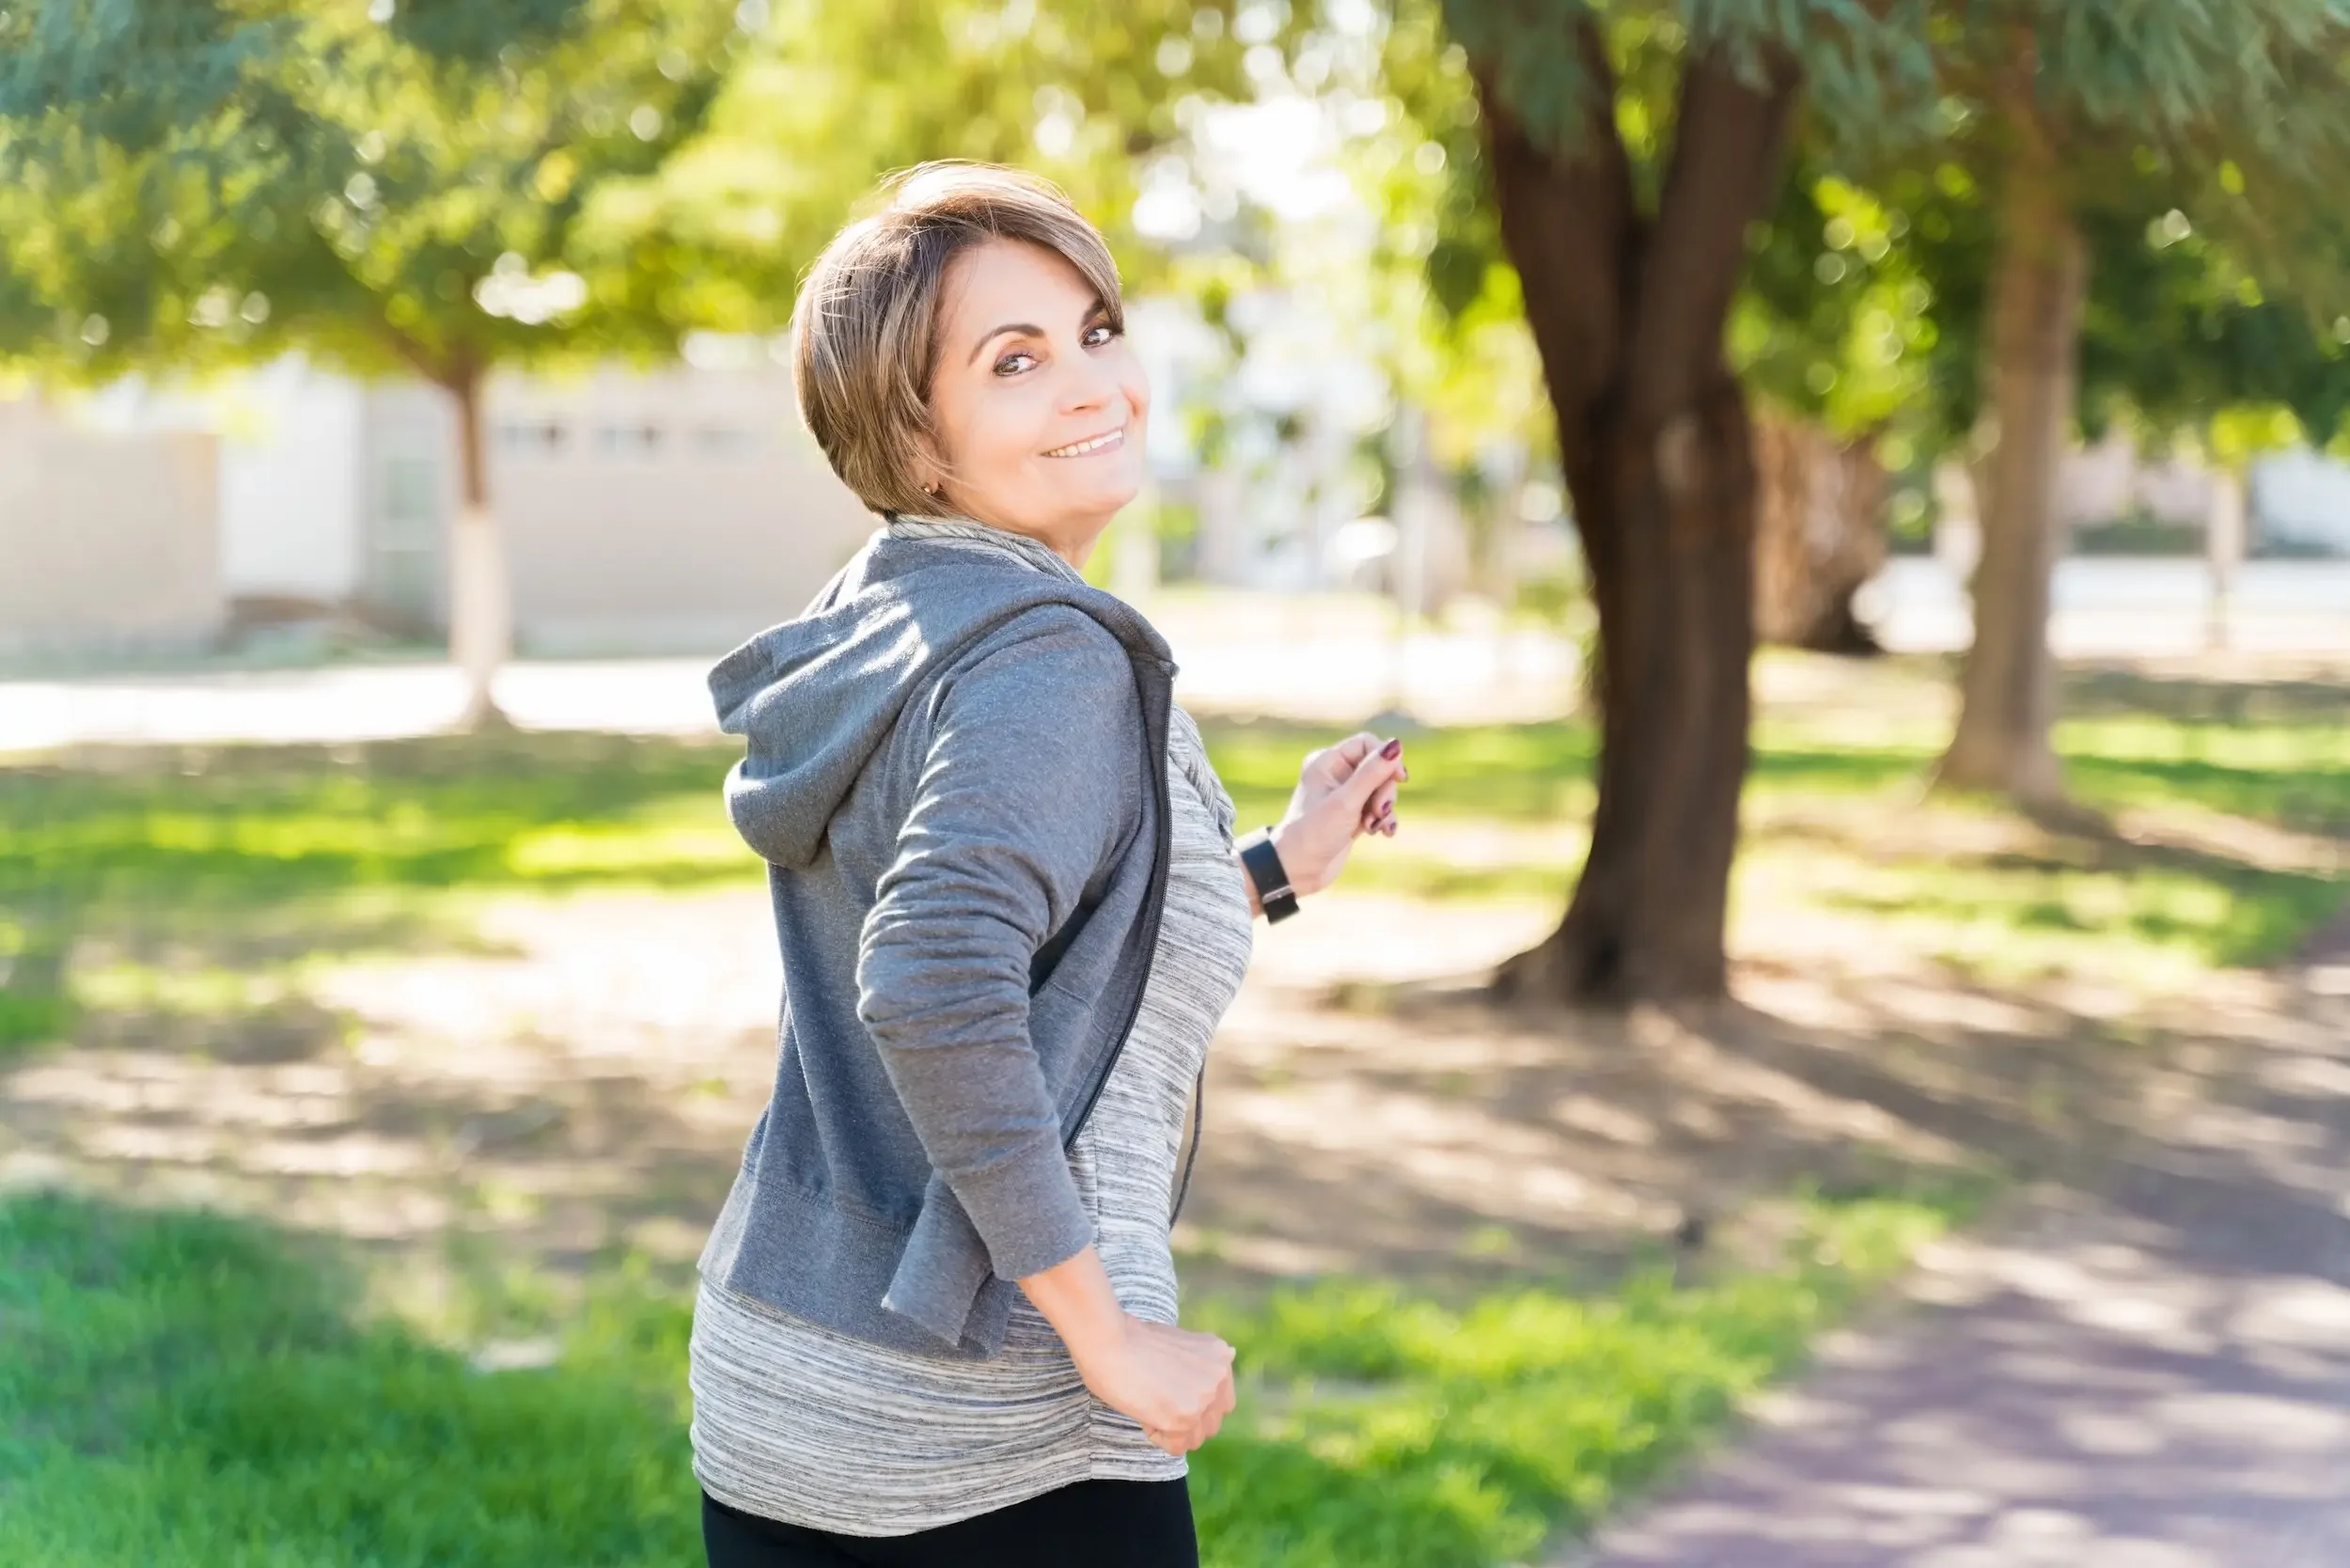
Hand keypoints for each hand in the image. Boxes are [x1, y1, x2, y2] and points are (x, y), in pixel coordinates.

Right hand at [1070, 1315, 1237, 1455]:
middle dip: (1187, 1422)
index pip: (1222, 1403)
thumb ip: (1202, 1361)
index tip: (1172, 1395)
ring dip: (1171, 1430)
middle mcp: (1219, 1377)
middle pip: (1211, 1425)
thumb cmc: (1133, 1339)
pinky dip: (1157, 1436)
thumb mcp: (1181, 1342)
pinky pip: (1175, 1447)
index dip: (1196, 1406)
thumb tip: (1225, 1360)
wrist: (1108, 1341)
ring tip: (1150, 1403)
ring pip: (1194, 1439)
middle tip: (1159, 1401)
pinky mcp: (1183, 1419)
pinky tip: (1144, 1410)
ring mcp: (1203, 1399)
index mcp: (1221, 1357)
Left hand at [1268, 733, 1409, 897]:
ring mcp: (1344, 797)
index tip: (1399, 778)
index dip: (1385, 758)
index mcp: (1327, 762)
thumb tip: (1396, 744)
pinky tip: (1383, 833)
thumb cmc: (1314, 832)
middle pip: (1377, 768)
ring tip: (1374, 826)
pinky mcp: (1352, 816)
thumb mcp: (1347, 801)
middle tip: (1379, 811)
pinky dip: (1384, 820)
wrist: (1297, 870)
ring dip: (1384, 808)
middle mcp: (1335, 775)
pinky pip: (1378, 809)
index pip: (1366, 743)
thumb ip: (1372, 772)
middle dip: (1385, 790)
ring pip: (1381, 790)